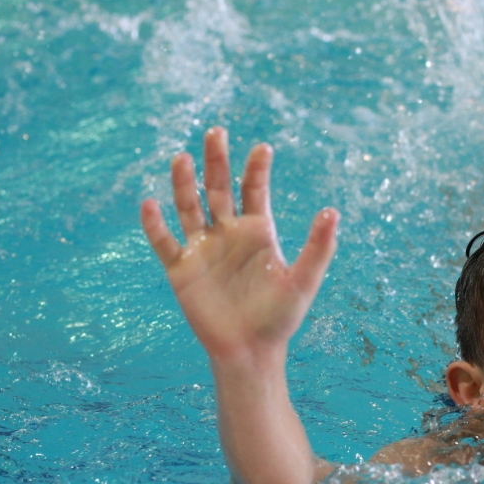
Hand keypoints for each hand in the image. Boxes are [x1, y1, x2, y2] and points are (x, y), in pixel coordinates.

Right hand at [140, 127, 337, 364]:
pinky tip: (150, 205)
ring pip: (188, 207)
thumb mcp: (303, 280)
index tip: (263, 148)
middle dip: (216, 161)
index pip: (254, 190)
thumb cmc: (280, 318)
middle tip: (216, 132)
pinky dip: (155, 225)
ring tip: (182, 158)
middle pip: (218, 188)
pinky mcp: (181, 269)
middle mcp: (228, 234)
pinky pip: (164, 242)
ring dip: (183, 183)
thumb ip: (318, 247)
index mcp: (258, 232)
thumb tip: (332, 212)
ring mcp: (202, 249)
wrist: (250, 352)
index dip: (256, 169)